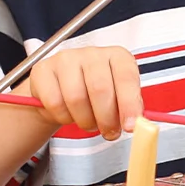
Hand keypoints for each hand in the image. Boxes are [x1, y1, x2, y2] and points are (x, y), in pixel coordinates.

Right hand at [27, 46, 143, 141]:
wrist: (60, 91)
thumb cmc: (94, 95)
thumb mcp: (117, 98)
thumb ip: (129, 108)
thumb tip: (140, 124)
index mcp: (117, 56)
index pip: (126, 77)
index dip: (129, 104)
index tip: (131, 126)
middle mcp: (92, 53)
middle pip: (100, 88)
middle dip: (106, 118)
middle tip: (109, 133)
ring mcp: (66, 59)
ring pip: (76, 98)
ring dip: (84, 120)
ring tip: (88, 122)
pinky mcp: (44, 70)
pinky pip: (54, 102)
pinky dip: (63, 117)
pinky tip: (68, 114)